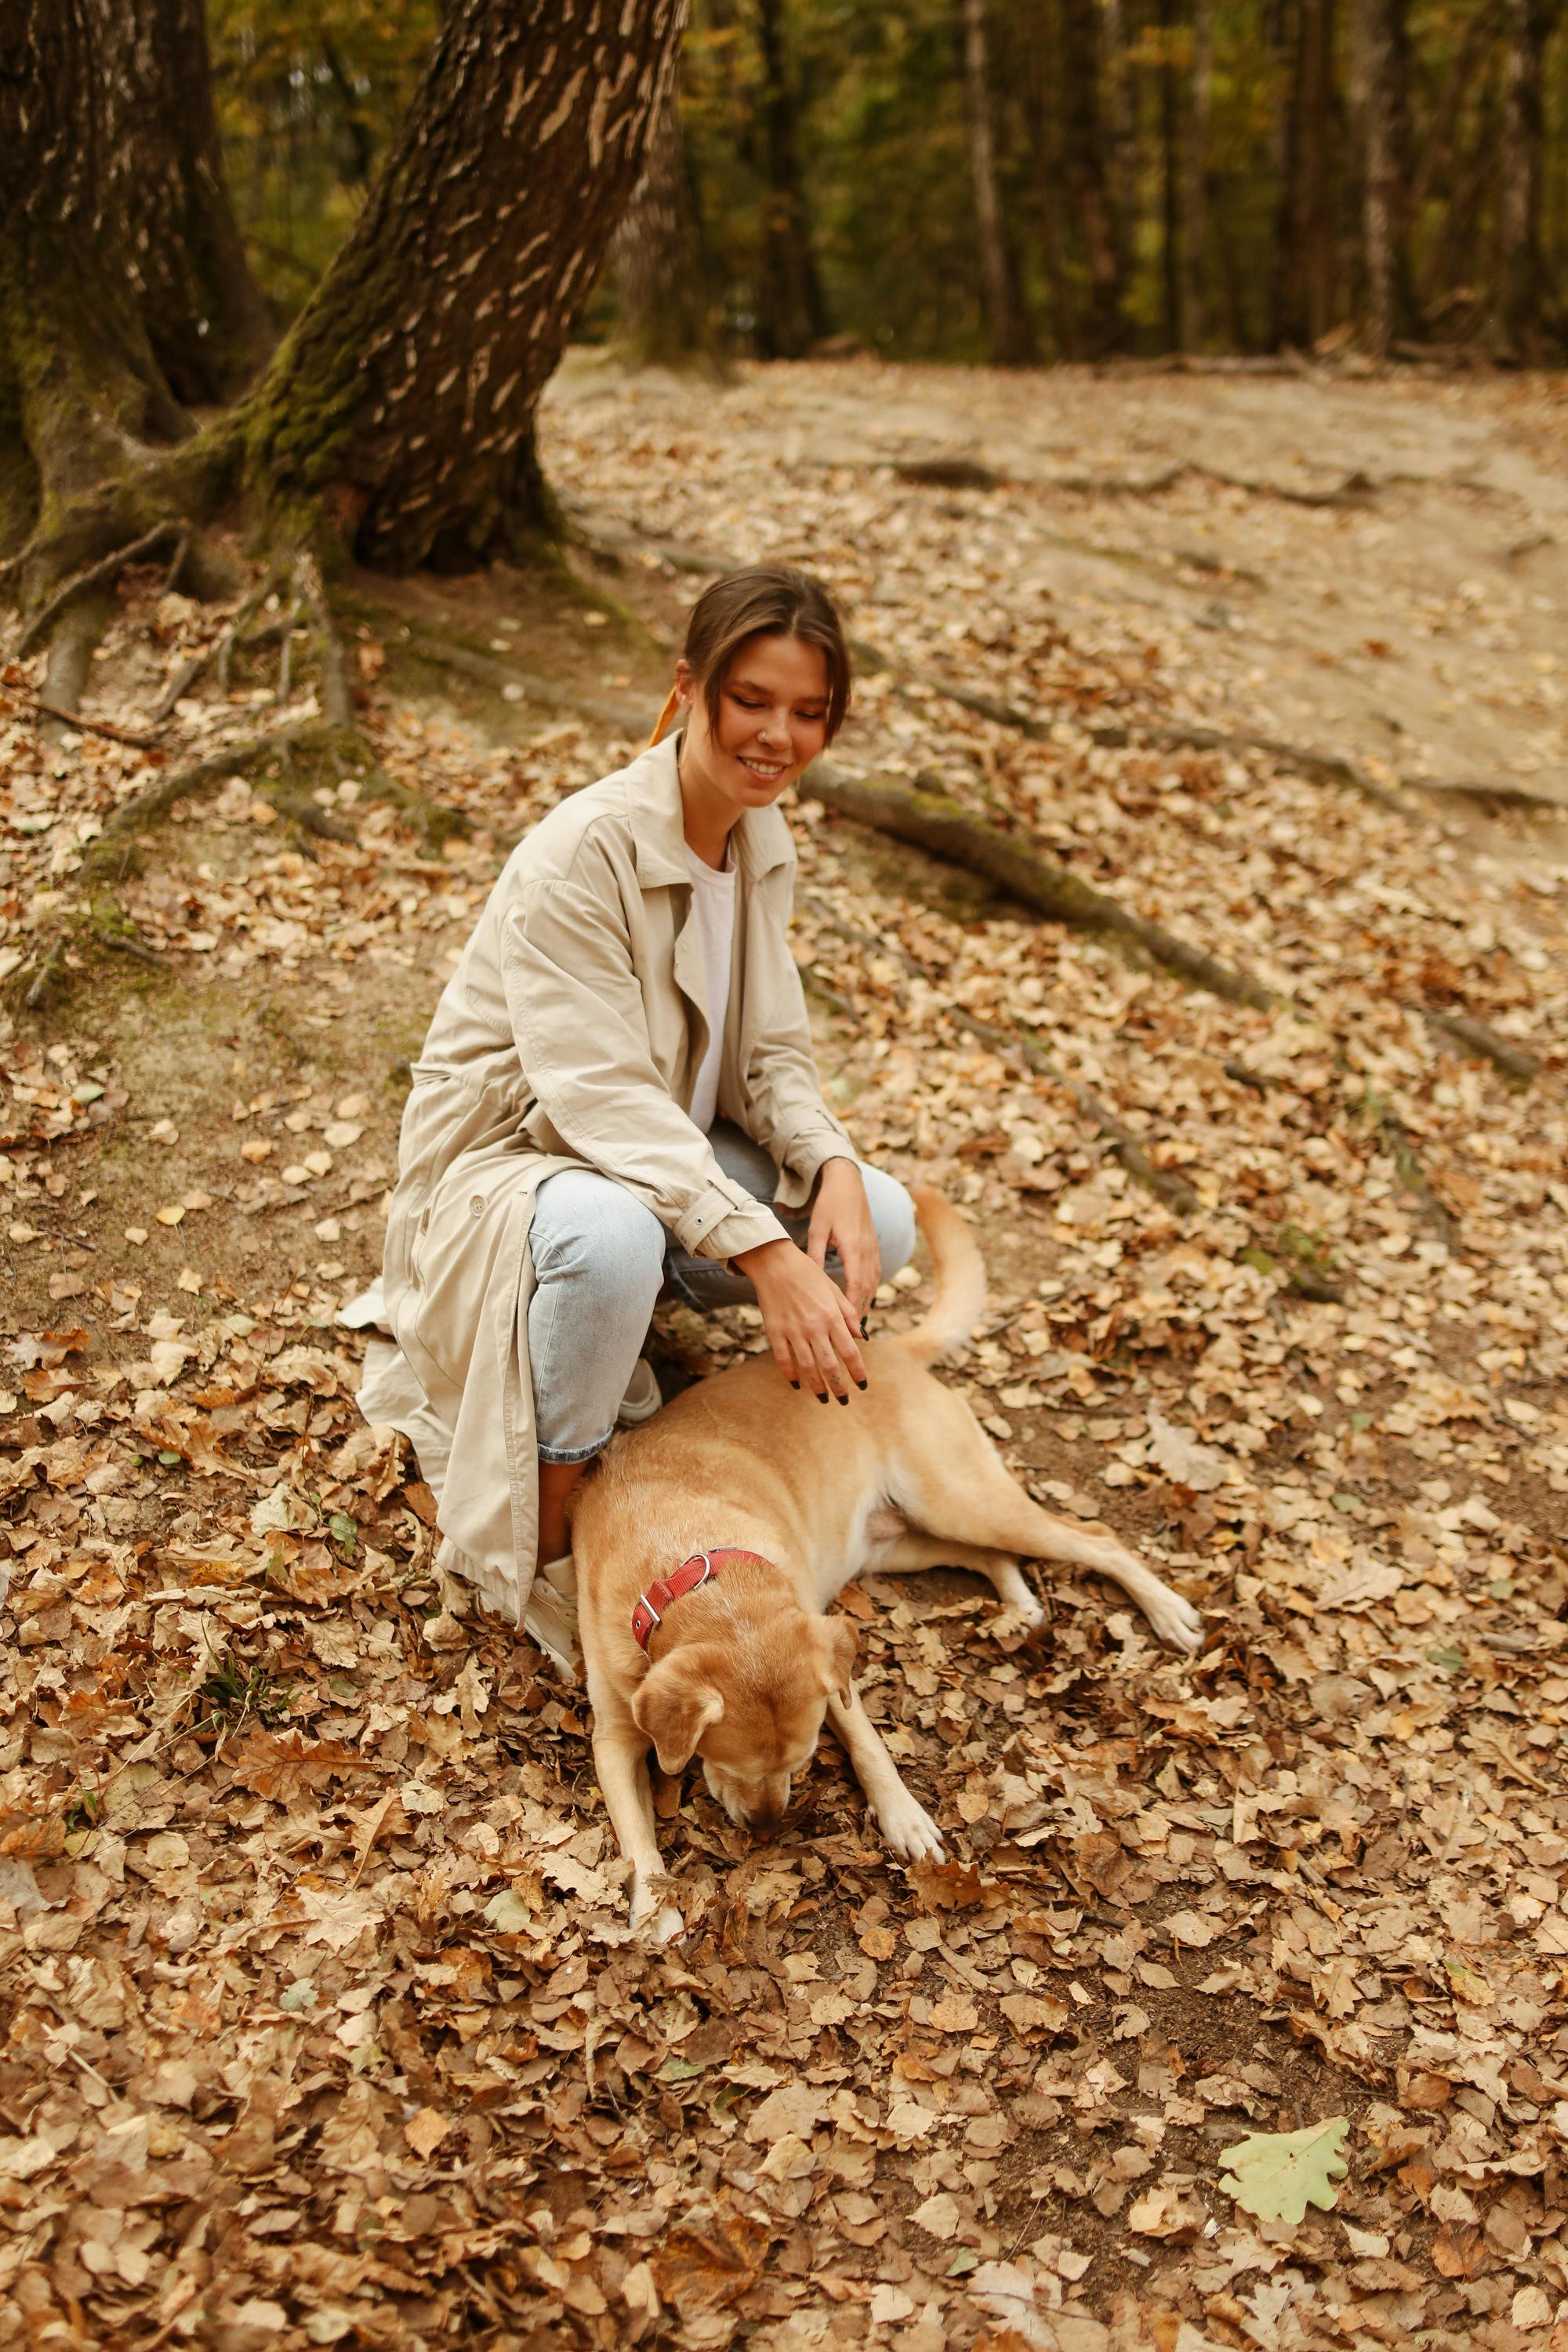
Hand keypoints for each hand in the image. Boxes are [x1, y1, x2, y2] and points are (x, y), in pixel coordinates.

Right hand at [732, 1234, 866, 1400]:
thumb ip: (849, 1315)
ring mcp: (793, 1331)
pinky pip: (783, 1360)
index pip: (850, 1352)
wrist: (775, 1263)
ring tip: (823, 1399)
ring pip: (807, 1367)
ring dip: (817, 1386)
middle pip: (829, 1366)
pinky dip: (791, 1375)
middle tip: (844, 1401)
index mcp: (832, 1317)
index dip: (858, 1372)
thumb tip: (862, 1337)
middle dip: (839, 1387)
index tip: (863, 1385)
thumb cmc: (808, 1274)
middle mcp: (814, 1327)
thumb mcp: (834, 1290)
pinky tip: (798, 1385)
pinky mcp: (775, 1332)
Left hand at [807, 1158, 880, 1324]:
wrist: (848, 1183)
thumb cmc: (830, 1205)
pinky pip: (875, 1275)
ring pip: (873, 1283)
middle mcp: (867, 1251)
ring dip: (866, 1303)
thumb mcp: (818, 1229)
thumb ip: (815, 1255)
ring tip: (858, 1325)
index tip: (848, 1326)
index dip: (853, 1307)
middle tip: (853, 1336)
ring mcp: (873, 1249)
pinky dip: (870, 1291)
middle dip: (861, 1312)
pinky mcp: (873, 1247)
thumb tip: (810, 1282)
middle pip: (867, 1289)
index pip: (856, 1284)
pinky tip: (863, 1301)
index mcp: (853, 1248)